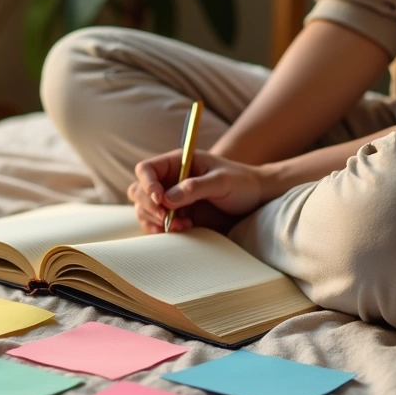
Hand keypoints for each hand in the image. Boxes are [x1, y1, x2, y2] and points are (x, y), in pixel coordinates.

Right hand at [126, 149, 265, 233]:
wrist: (256, 199)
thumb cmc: (242, 182)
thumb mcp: (222, 181)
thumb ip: (195, 187)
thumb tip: (167, 199)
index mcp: (177, 163)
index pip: (146, 169)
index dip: (147, 184)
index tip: (160, 200)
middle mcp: (170, 181)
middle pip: (139, 191)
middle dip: (149, 206)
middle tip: (167, 218)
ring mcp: (172, 200)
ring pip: (145, 210)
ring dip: (155, 221)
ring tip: (180, 225)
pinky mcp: (178, 217)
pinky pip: (157, 225)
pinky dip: (163, 231)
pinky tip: (182, 230)